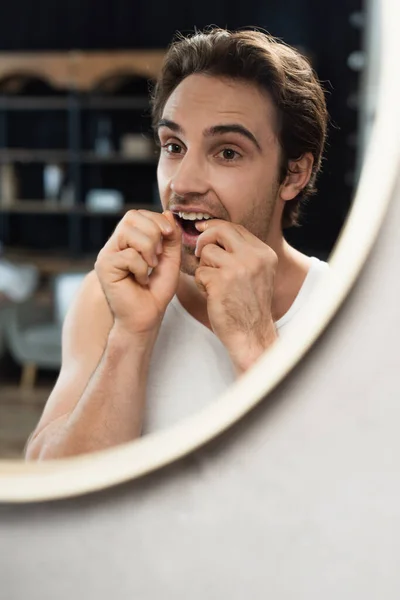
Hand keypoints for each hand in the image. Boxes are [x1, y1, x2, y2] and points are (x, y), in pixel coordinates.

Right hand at [95, 209, 180, 335]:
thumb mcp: (170, 259)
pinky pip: (129, 255)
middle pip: (131, 216)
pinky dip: (142, 269)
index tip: (169, 236)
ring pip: (129, 233)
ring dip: (148, 250)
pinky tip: (140, 281)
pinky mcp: (104, 267)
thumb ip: (170, 237)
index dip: (156, 220)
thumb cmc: (156, 291)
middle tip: (157, 258)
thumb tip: (167, 213)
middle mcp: (114, 245)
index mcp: (127, 240)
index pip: (137, 214)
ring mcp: (106, 255)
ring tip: (150, 268)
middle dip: (153, 233)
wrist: (146, 317)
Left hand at [194, 220, 277, 372]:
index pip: (235, 228)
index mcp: (264, 253)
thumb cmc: (249, 306)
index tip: (201, 229)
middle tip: (198, 251)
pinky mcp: (221, 281)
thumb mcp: (257, 273)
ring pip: (207, 252)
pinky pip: (200, 272)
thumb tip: (215, 232)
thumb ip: (243, 253)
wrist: (252, 333)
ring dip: (204, 268)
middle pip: (220, 230)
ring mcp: (237, 268)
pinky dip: (201, 284)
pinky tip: (212, 295)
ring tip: (213, 285)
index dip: (215, 227)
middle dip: (204, 238)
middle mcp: (253, 257)